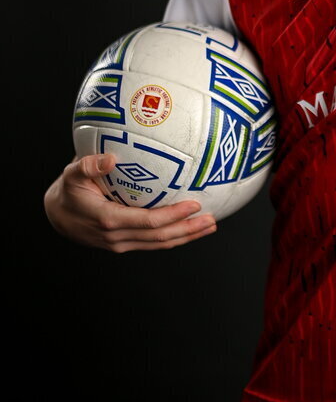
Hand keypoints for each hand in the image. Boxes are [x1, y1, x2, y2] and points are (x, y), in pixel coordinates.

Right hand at [44, 153, 216, 252]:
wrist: (57, 214)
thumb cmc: (68, 190)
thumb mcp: (72, 173)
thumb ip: (89, 165)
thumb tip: (111, 158)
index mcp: (108, 219)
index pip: (148, 221)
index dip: (173, 215)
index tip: (194, 204)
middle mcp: (116, 236)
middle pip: (159, 237)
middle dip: (188, 230)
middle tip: (211, 220)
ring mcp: (121, 243)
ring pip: (158, 243)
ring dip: (186, 236)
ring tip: (209, 227)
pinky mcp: (125, 243)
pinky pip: (152, 242)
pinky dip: (173, 237)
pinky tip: (190, 228)